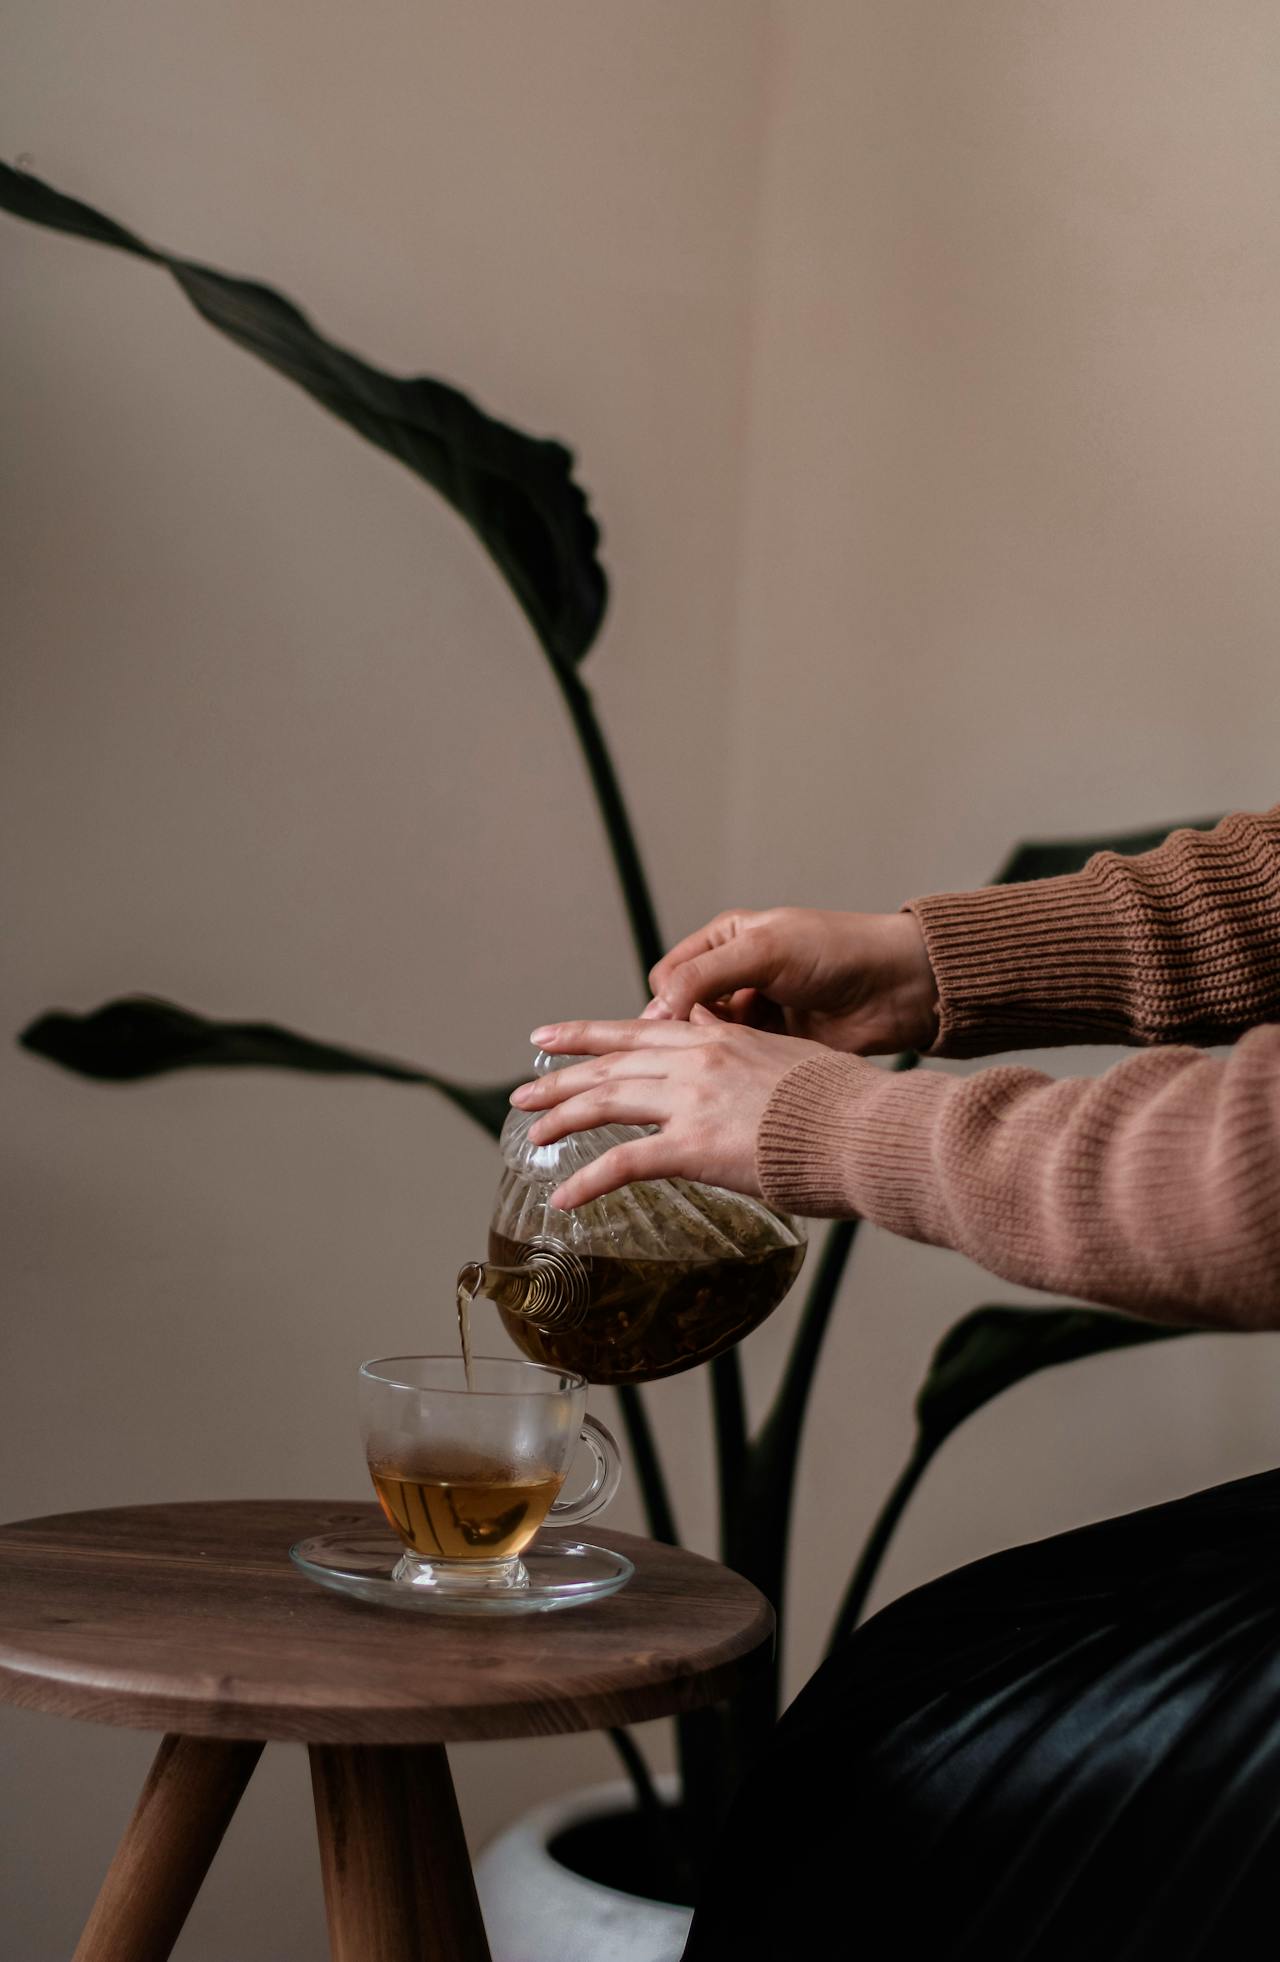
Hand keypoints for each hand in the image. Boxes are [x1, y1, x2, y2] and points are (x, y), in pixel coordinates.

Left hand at [511, 1009, 831, 1208]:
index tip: (553, 1035)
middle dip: (559, 1076)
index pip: (637, 1029)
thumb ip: (749, 1059)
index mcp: (718, 1038)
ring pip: (605, 1102)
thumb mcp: (790, 1060)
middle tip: (522, 1089)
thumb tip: (733, 1062)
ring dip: (560, 1118)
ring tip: (530, 1134)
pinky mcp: (694, 1147)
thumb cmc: (844, 1103)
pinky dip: (587, 1182)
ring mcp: (691, 1101)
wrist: (864, 1125)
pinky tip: (562, 1198)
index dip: (589, 1032)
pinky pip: (623, 1164)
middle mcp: (696, 1060)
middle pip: (609, 1063)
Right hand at [643, 906, 937, 1054]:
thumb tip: (658, 1009)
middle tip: (688, 1057)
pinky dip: (734, 1074)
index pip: (669, 977)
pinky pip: (738, 1065)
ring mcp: (755, 1015)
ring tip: (717, 1071)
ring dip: (709, 1058)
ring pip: (708, 1044)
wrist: (898, 989)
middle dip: (682, 1035)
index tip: (674, 1027)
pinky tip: (739, 1081)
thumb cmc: (839, 952)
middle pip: (683, 1014)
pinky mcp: (773, 1048)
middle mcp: (735, 977)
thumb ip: (705, 975)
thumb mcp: (764, 951)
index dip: (665, 1003)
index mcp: (725, 942)